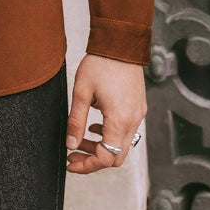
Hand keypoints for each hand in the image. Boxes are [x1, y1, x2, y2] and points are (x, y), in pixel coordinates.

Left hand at [65, 53, 146, 173]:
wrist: (120, 43)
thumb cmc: (100, 64)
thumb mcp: (81, 92)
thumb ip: (76, 120)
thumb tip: (70, 145)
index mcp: (119, 120)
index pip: (106, 157)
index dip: (87, 165)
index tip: (70, 162)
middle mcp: (133, 121)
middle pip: (116, 157)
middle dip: (94, 159)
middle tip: (74, 153)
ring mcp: (138, 115)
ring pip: (121, 145)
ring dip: (101, 146)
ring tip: (80, 138)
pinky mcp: (138, 108)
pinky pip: (126, 132)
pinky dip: (110, 135)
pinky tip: (95, 125)